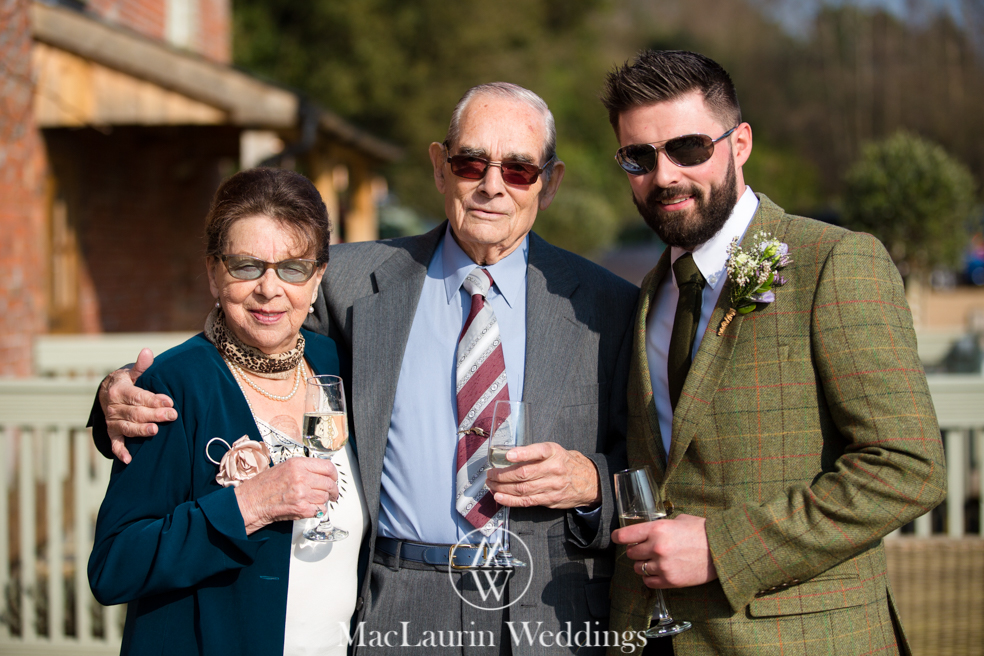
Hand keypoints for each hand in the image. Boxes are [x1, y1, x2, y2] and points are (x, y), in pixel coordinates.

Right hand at [98, 348, 177, 463]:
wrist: (107, 393)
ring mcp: (112, 421)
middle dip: (154, 414)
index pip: (138, 396)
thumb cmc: (128, 383)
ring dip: (141, 430)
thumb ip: (142, 366)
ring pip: (127, 427)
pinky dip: (120, 452)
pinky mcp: (112, 432)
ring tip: (155, 431)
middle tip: (172, 415)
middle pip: (136, 412)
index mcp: (119, 390)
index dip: (154, 399)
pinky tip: (129, 459)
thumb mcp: (133, 373)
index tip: (170, 401)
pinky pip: (115, 444)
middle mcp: (114, 407)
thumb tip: (147, 351)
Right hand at [234, 457, 338, 533]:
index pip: (327, 467)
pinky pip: (319, 510)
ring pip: (325, 497)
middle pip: (329, 484)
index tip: (334, 479)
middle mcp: (301, 478)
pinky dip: (317, 510)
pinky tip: (309, 507)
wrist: (251, 502)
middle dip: (333, 490)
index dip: (333, 474)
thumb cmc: (263, 485)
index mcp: (297, 464)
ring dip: (323, 500)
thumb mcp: (284, 467)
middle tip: (332, 493)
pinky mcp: (301, 509)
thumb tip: (321, 472)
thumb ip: (304, 468)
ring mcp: (302, 494)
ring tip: (315, 500)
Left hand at [485, 442, 600, 508]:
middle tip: (490, 473)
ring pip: (522, 489)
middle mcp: (553, 469)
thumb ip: (535, 453)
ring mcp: (552, 486)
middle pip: (524, 474)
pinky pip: (526, 501)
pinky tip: (499, 497)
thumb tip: (509, 456)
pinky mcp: (549, 500)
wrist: (589, 482)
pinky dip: (510, 500)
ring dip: (502, 488)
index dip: (522, 454)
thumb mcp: (555, 451)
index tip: (508, 455)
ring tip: (491, 485)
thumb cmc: (567, 463)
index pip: (538, 451)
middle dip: (502, 475)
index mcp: (554, 453)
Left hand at [611, 513, 717, 587]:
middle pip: (631, 553)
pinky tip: (659, 572)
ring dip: (643, 565)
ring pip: (638, 568)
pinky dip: (651, 578)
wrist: (722, 551)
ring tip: (654, 561)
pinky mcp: (670, 581)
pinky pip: (648, 582)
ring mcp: (662, 566)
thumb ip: (662, 526)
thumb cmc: (703, 532)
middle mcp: (656, 547)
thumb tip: (650, 530)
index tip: (617, 538)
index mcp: (657, 529)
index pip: (625, 535)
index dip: (618, 537)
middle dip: (637, 551)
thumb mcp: (680, 520)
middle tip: (646, 549)